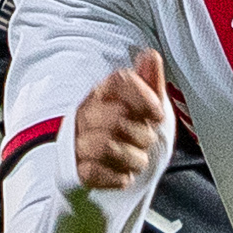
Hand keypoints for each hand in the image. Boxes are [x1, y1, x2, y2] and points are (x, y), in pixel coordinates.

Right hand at [72, 49, 171, 189]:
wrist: (110, 174)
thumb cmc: (127, 136)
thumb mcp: (145, 109)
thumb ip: (149, 83)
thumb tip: (150, 55)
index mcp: (102, 94)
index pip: (120, 81)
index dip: (143, 97)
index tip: (157, 115)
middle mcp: (85, 114)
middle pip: (117, 117)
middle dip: (142, 134)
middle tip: (144, 141)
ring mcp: (77, 142)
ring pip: (106, 147)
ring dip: (133, 158)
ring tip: (135, 158)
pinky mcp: (75, 170)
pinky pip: (96, 173)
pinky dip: (118, 177)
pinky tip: (122, 172)